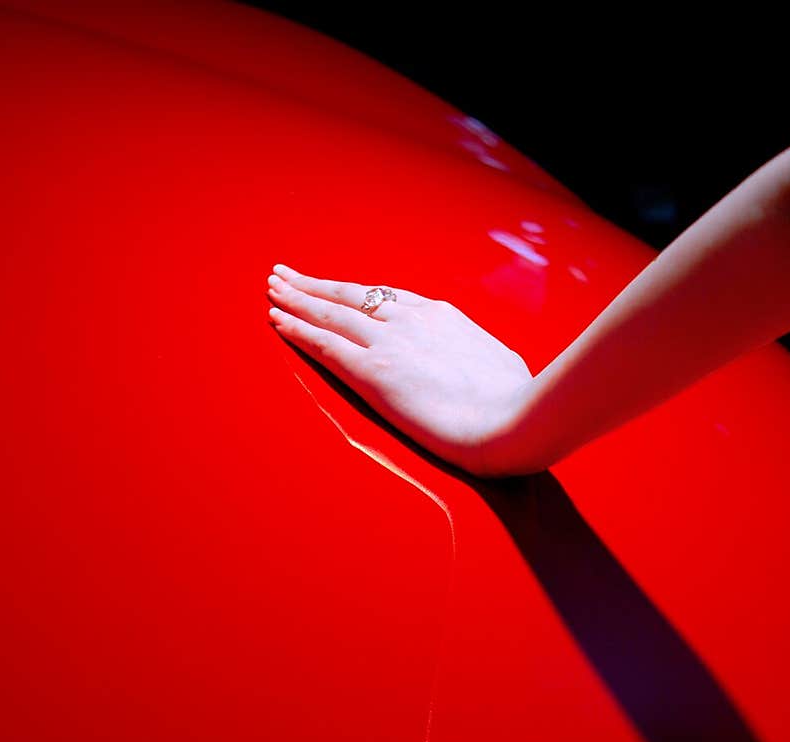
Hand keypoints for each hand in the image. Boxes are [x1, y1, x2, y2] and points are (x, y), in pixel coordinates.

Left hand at [266, 265, 543, 476]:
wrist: (512, 418)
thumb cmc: (516, 401)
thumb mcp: (499, 364)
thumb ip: (475, 358)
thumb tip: (482, 366)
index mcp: (440, 317)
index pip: (386, 299)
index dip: (355, 294)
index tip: (337, 289)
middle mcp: (409, 321)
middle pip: (351, 296)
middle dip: (315, 285)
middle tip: (286, 275)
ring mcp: (389, 343)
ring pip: (330, 313)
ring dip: (297, 300)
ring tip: (273, 289)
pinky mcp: (374, 373)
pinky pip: (325, 345)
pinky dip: (298, 330)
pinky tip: (278, 321)